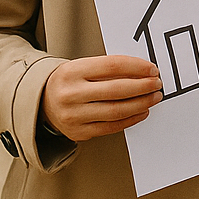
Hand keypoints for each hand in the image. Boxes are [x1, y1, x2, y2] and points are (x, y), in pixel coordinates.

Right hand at [40, 55, 162, 142]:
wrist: (41, 102)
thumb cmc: (69, 81)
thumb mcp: (81, 67)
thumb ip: (107, 69)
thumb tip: (143, 72)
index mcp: (72, 71)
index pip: (112, 66)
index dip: (136, 67)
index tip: (152, 69)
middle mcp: (71, 94)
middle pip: (116, 90)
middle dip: (142, 86)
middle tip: (157, 83)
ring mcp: (74, 116)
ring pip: (116, 111)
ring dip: (140, 104)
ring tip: (154, 97)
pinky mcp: (79, 132)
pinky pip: (111, 127)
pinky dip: (130, 119)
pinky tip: (142, 111)